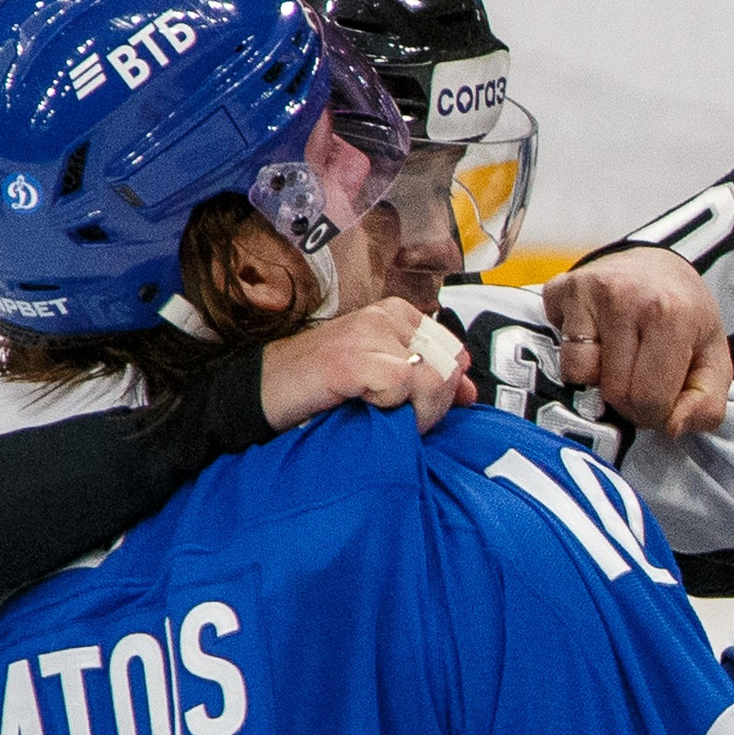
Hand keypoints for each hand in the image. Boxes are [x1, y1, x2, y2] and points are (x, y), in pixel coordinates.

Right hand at [258, 299, 475, 433]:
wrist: (261, 392)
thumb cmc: (322, 387)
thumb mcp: (382, 378)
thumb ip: (428, 379)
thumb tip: (471, 393)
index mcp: (397, 315)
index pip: (454, 352)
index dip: (448, 388)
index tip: (424, 409)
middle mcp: (385, 317)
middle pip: (448, 366)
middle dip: (434, 404)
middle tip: (401, 420)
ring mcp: (367, 334)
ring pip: (431, 377)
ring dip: (416, 412)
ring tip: (383, 416)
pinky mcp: (351, 358)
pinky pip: (401, 384)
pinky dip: (391, 408)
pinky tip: (364, 407)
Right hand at [541, 248, 731, 435]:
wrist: (656, 263)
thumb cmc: (684, 315)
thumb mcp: (714, 359)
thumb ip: (708, 405)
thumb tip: (671, 428)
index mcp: (671, 314)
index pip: (649, 400)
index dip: (655, 414)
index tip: (661, 398)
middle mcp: (626, 296)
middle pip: (614, 392)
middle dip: (628, 401)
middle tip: (642, 378)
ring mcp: (588, 290)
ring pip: (579, 375)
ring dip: (598, 379)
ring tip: (620, 356)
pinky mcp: (560, 290)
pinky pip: (557, 352)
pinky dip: (575, 355)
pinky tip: (597, 338)